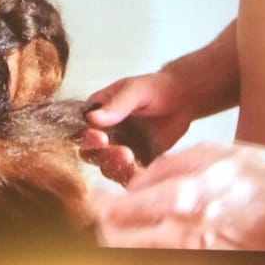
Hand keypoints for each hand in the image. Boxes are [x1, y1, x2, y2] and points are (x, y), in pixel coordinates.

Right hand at [81, 71, 196, 183]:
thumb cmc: (156, 88)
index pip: (81, 129)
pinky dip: (131, 176)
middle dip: (104, 155)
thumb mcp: (136, 90)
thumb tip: (92, 119)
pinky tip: (140, 172)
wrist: (183, 99)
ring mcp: (118, 149)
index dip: (86, 137)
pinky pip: (127, 175)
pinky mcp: (135, 162)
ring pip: (107, 166)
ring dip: (116, 167)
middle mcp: (103, 133)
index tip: (101, 137)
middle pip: (91, 153)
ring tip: (132, 159)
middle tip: (123, 152)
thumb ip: (117, 105)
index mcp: (96, 112)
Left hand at [90, 142, 264, 251]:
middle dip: (100, 231)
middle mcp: (184, 231)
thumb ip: (165, 167)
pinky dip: (153, 257)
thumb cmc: (262, 178)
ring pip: (137, 257)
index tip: (87, 205)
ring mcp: (196, 255)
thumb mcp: (210, 153)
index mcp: (180, 196)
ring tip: (120, 234)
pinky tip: (155, 246)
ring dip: (123, 246)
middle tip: (95, 222)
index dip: (93, 210)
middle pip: (117, 242)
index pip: (114, 212)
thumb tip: (133, 181)